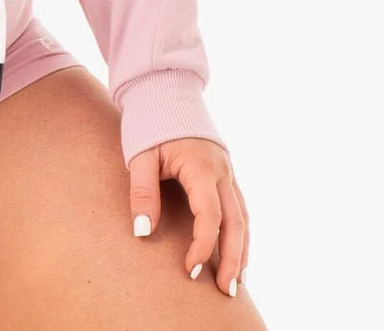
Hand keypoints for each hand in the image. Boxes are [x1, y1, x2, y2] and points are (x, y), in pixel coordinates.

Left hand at [128, 137, 248, 295]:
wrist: (163, 90)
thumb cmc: (150, 123)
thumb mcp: (140, 155)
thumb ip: (143, 192)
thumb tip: (142, 232)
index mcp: (202, 166)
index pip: (210, 215)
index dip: (202, 246)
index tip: (190, 270)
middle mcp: (222, 171)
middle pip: (236, 222)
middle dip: (234, 259)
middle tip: (226, 292)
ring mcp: (227, 171)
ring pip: (243, 217)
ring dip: (242, 249)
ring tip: (236, 282)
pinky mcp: (225, 172)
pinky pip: (239, 207)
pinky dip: (240, 232)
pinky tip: (236, 252)